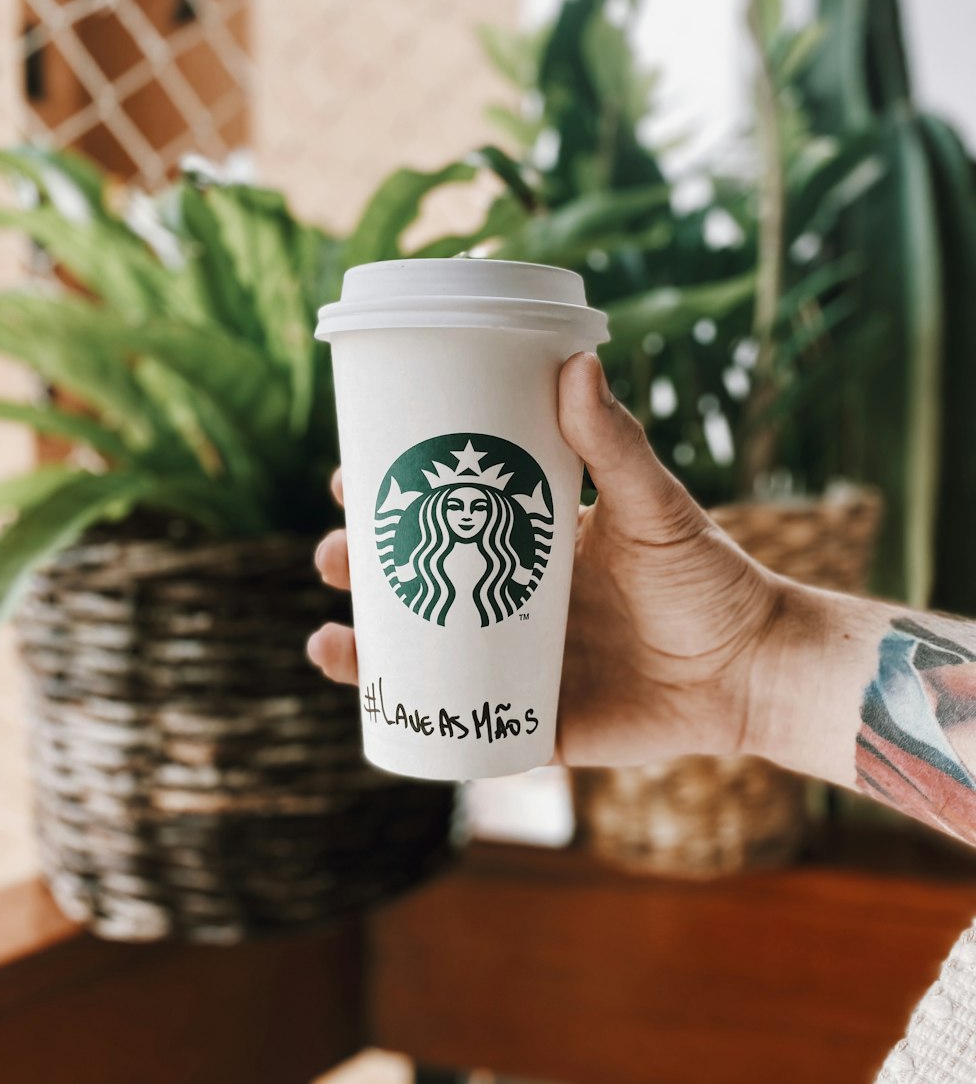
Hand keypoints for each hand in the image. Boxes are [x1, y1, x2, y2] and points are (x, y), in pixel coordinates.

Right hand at [308, 353, 782, 767]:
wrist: (752, 672)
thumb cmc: (709, 581)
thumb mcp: (656, 507)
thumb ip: (616, 445)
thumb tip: (577, 362)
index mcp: (532, 542)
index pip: (445, 512)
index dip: (390, 497)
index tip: (345, 476)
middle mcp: (511, 599)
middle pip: (415, 581)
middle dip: (359, 568)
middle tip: (334, 553)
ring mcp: (515, 663)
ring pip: (419, 654)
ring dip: (364, 643)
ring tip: (332, 634)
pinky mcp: (531, 720)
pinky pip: (456, 721)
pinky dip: (406, 712)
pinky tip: (369, 697)